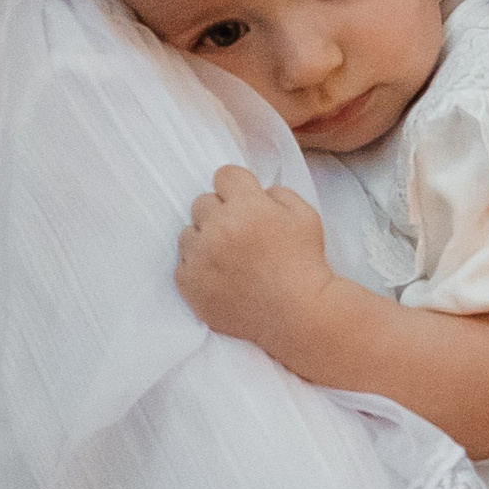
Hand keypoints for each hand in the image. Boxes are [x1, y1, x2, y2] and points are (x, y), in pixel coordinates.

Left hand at [176, 165, 335, 353]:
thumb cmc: (304, 264)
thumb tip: (258, 193)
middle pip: (202, 202)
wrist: (297, 312)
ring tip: (230, 257)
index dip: (237, 187)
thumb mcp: (306, 215)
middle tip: (241, 232)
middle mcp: (217, 228)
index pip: (224, 175)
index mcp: (246, 206)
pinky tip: (222, 276)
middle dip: (221, 212)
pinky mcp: (190, 284)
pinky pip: (182, 264)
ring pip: (188, 233)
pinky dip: (198, 268)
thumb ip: (278, 193)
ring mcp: (200, 258)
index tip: (244, 200)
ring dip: (205, 240)